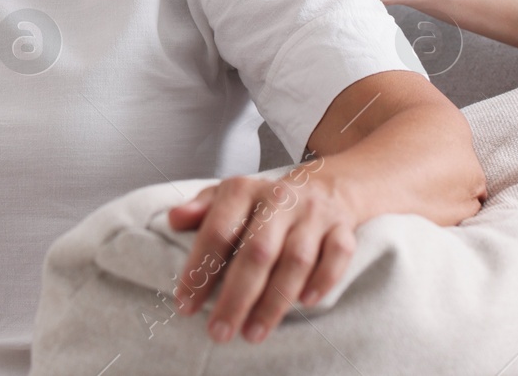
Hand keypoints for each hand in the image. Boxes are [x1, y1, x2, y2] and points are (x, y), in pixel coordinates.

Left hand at [167, 157, 355, 344]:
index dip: (200, 268)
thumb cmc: (266, 202)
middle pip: (257, 251)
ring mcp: (314, 214)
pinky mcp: (342, 228)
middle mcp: (280, 199)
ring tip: (253, 333)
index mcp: (245, 191)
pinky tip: (305, 303)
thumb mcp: (230, 196)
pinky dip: (323, 280)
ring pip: (296, 259)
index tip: (185, 304)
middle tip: (218, 332)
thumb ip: (201, 208)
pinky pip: (338, 254)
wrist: (325, 184)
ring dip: (274, 301)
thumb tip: (174, 218)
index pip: (218, 230)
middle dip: (236, 297)